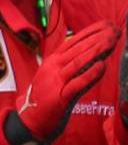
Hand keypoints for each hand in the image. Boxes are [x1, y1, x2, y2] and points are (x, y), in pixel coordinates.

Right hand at [11, 20, 119, 144]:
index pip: (73, 41)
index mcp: (51, 61)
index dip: (90, 32)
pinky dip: (90, 74)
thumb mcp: (53, 75)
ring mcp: (55, 82)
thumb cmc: (45, 97)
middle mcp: (52, 68)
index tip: (106, 24)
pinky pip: (77, 84)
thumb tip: (91, 53)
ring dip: (96, 51)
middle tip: (114, 30)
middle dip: (97, 38)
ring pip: (77, 63)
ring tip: (111, 41)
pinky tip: (102, 66)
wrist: (30, 120)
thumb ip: (69, 64)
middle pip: (77, 49)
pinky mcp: (60, 97)